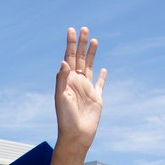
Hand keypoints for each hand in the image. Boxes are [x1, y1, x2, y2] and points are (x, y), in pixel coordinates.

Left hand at [54, 27, 105, 151]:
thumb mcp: (61, 98)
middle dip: (81, 44)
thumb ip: (62, 79)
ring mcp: (86, 89)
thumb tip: (63, 61)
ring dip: (91, 54)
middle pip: (79, 58)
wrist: (76, 136)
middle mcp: (76, 82)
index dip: (70, 44)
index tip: (71, 30)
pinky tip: (103, 69)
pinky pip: (100, 84)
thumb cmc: (65, 119)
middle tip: (84, 29)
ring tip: (93, 40)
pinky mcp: (96, 98)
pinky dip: (102, 76)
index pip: (69, 58)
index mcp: (67, 80)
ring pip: (89, 67)